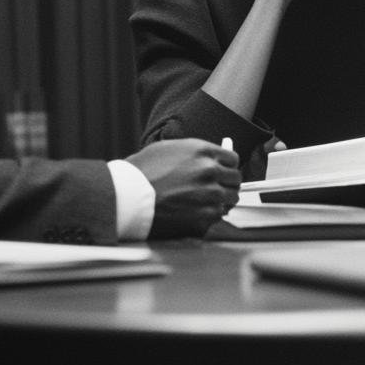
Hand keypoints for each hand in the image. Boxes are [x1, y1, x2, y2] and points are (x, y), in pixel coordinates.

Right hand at [126, 138, 240, 237]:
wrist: (129, 197)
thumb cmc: (142, 172)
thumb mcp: (169, 149)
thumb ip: (195, 153)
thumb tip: (212, 159)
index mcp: (202, 151)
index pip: (233, 158)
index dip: (227, 166)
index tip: (223, 171)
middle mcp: (210, 170)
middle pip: (236, 178)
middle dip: (227, 183)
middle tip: (216, 187)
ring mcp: (210, 194)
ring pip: (231, 198)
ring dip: (222, 199)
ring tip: (206, 201)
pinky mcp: (205, 215)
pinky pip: (219, 214)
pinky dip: (212, 214)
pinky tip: (197, 211)